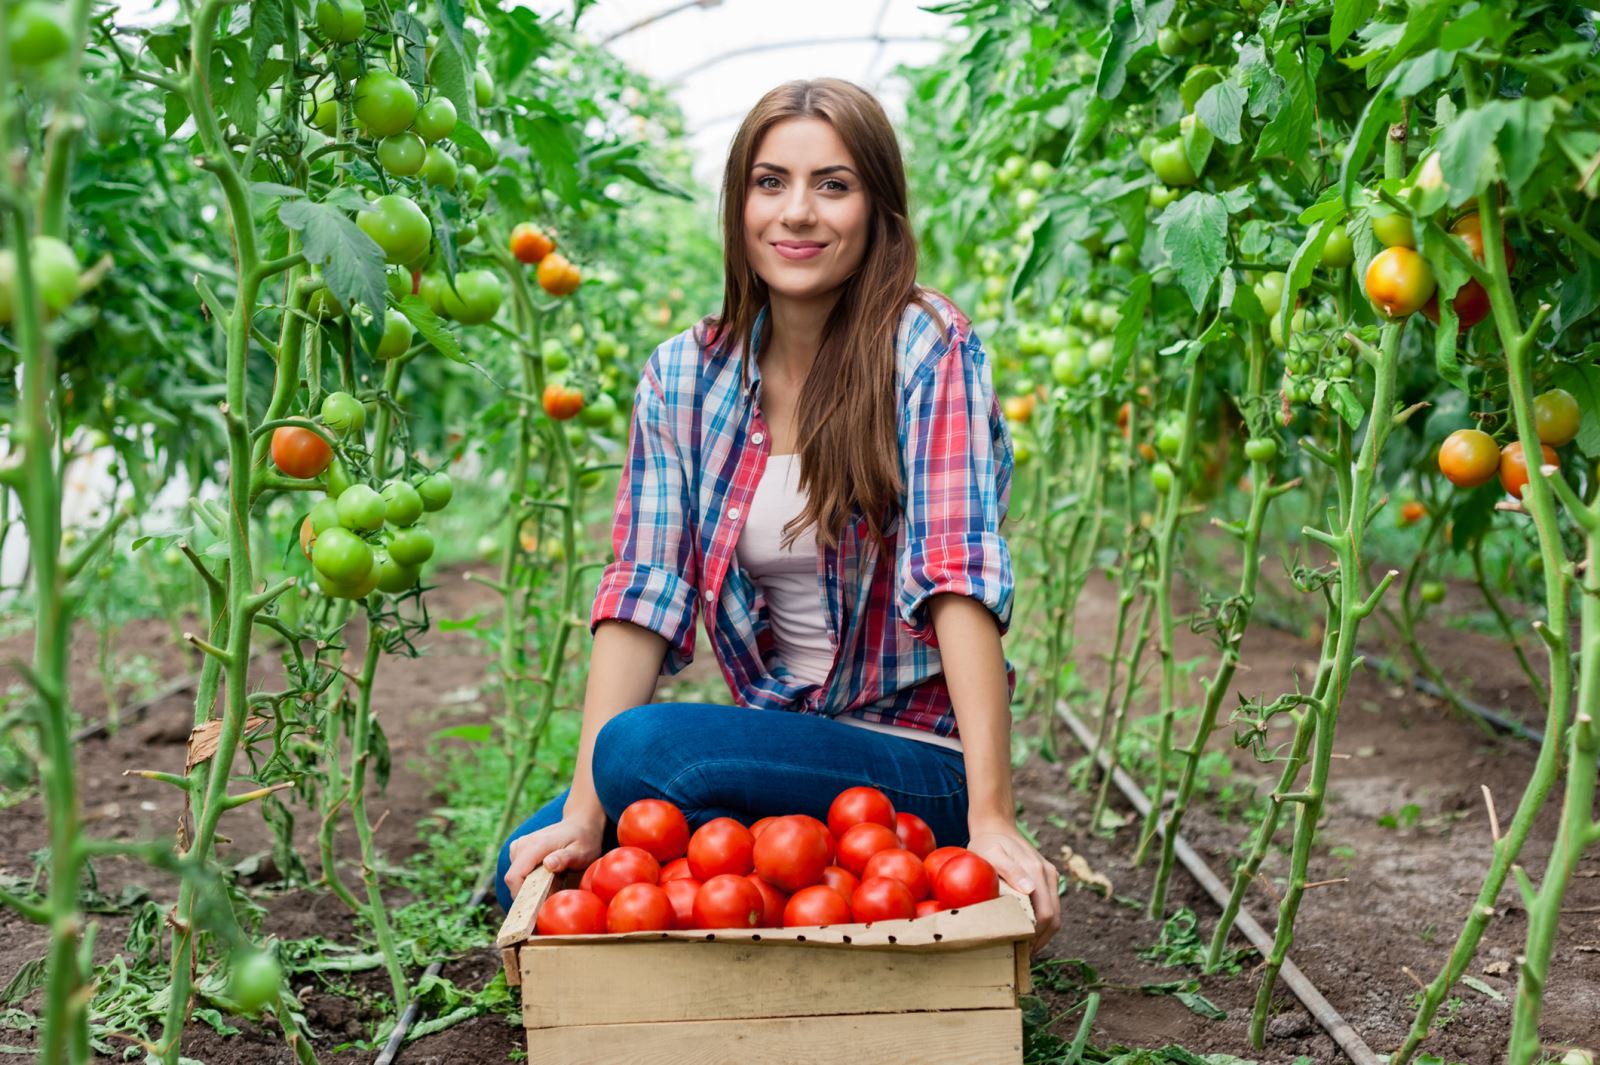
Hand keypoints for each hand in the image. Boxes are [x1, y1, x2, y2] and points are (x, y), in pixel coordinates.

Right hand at [503, 813, 604, 902]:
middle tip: (550, 896)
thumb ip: (565, 858)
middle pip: (513, 880)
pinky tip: (547, 877)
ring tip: (553, 882)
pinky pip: (518, 872)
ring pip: (515, 878)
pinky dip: (529, 880)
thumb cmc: (584, 840)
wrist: (580, 824)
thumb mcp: (581, 851)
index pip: (515, 876)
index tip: (536, 909)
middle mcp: (523, 844)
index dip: (521, 897)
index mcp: (536, 845)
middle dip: (527, 894)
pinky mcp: (519, 850)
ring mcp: (519, 846)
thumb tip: (547, 864)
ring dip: (530, 887)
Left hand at [964, 825, 1060, 953]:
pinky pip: (1050, 905)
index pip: (1046, 913)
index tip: (1022, 950)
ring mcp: (1049, 876)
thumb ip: (1011, 870)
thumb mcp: (993, 854)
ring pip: (1055, 914)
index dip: (1036, 936)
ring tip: (1025, 948)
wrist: (996, 825)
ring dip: (1043, 933)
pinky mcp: (1047, 877)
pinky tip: (1028, 930)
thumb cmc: (988, 842)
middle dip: (1041, 940)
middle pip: (1054, 918)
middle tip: (1023, 956)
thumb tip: (1030, 889)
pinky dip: (1043, 921)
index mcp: (1037, 872)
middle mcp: (1048, 875)